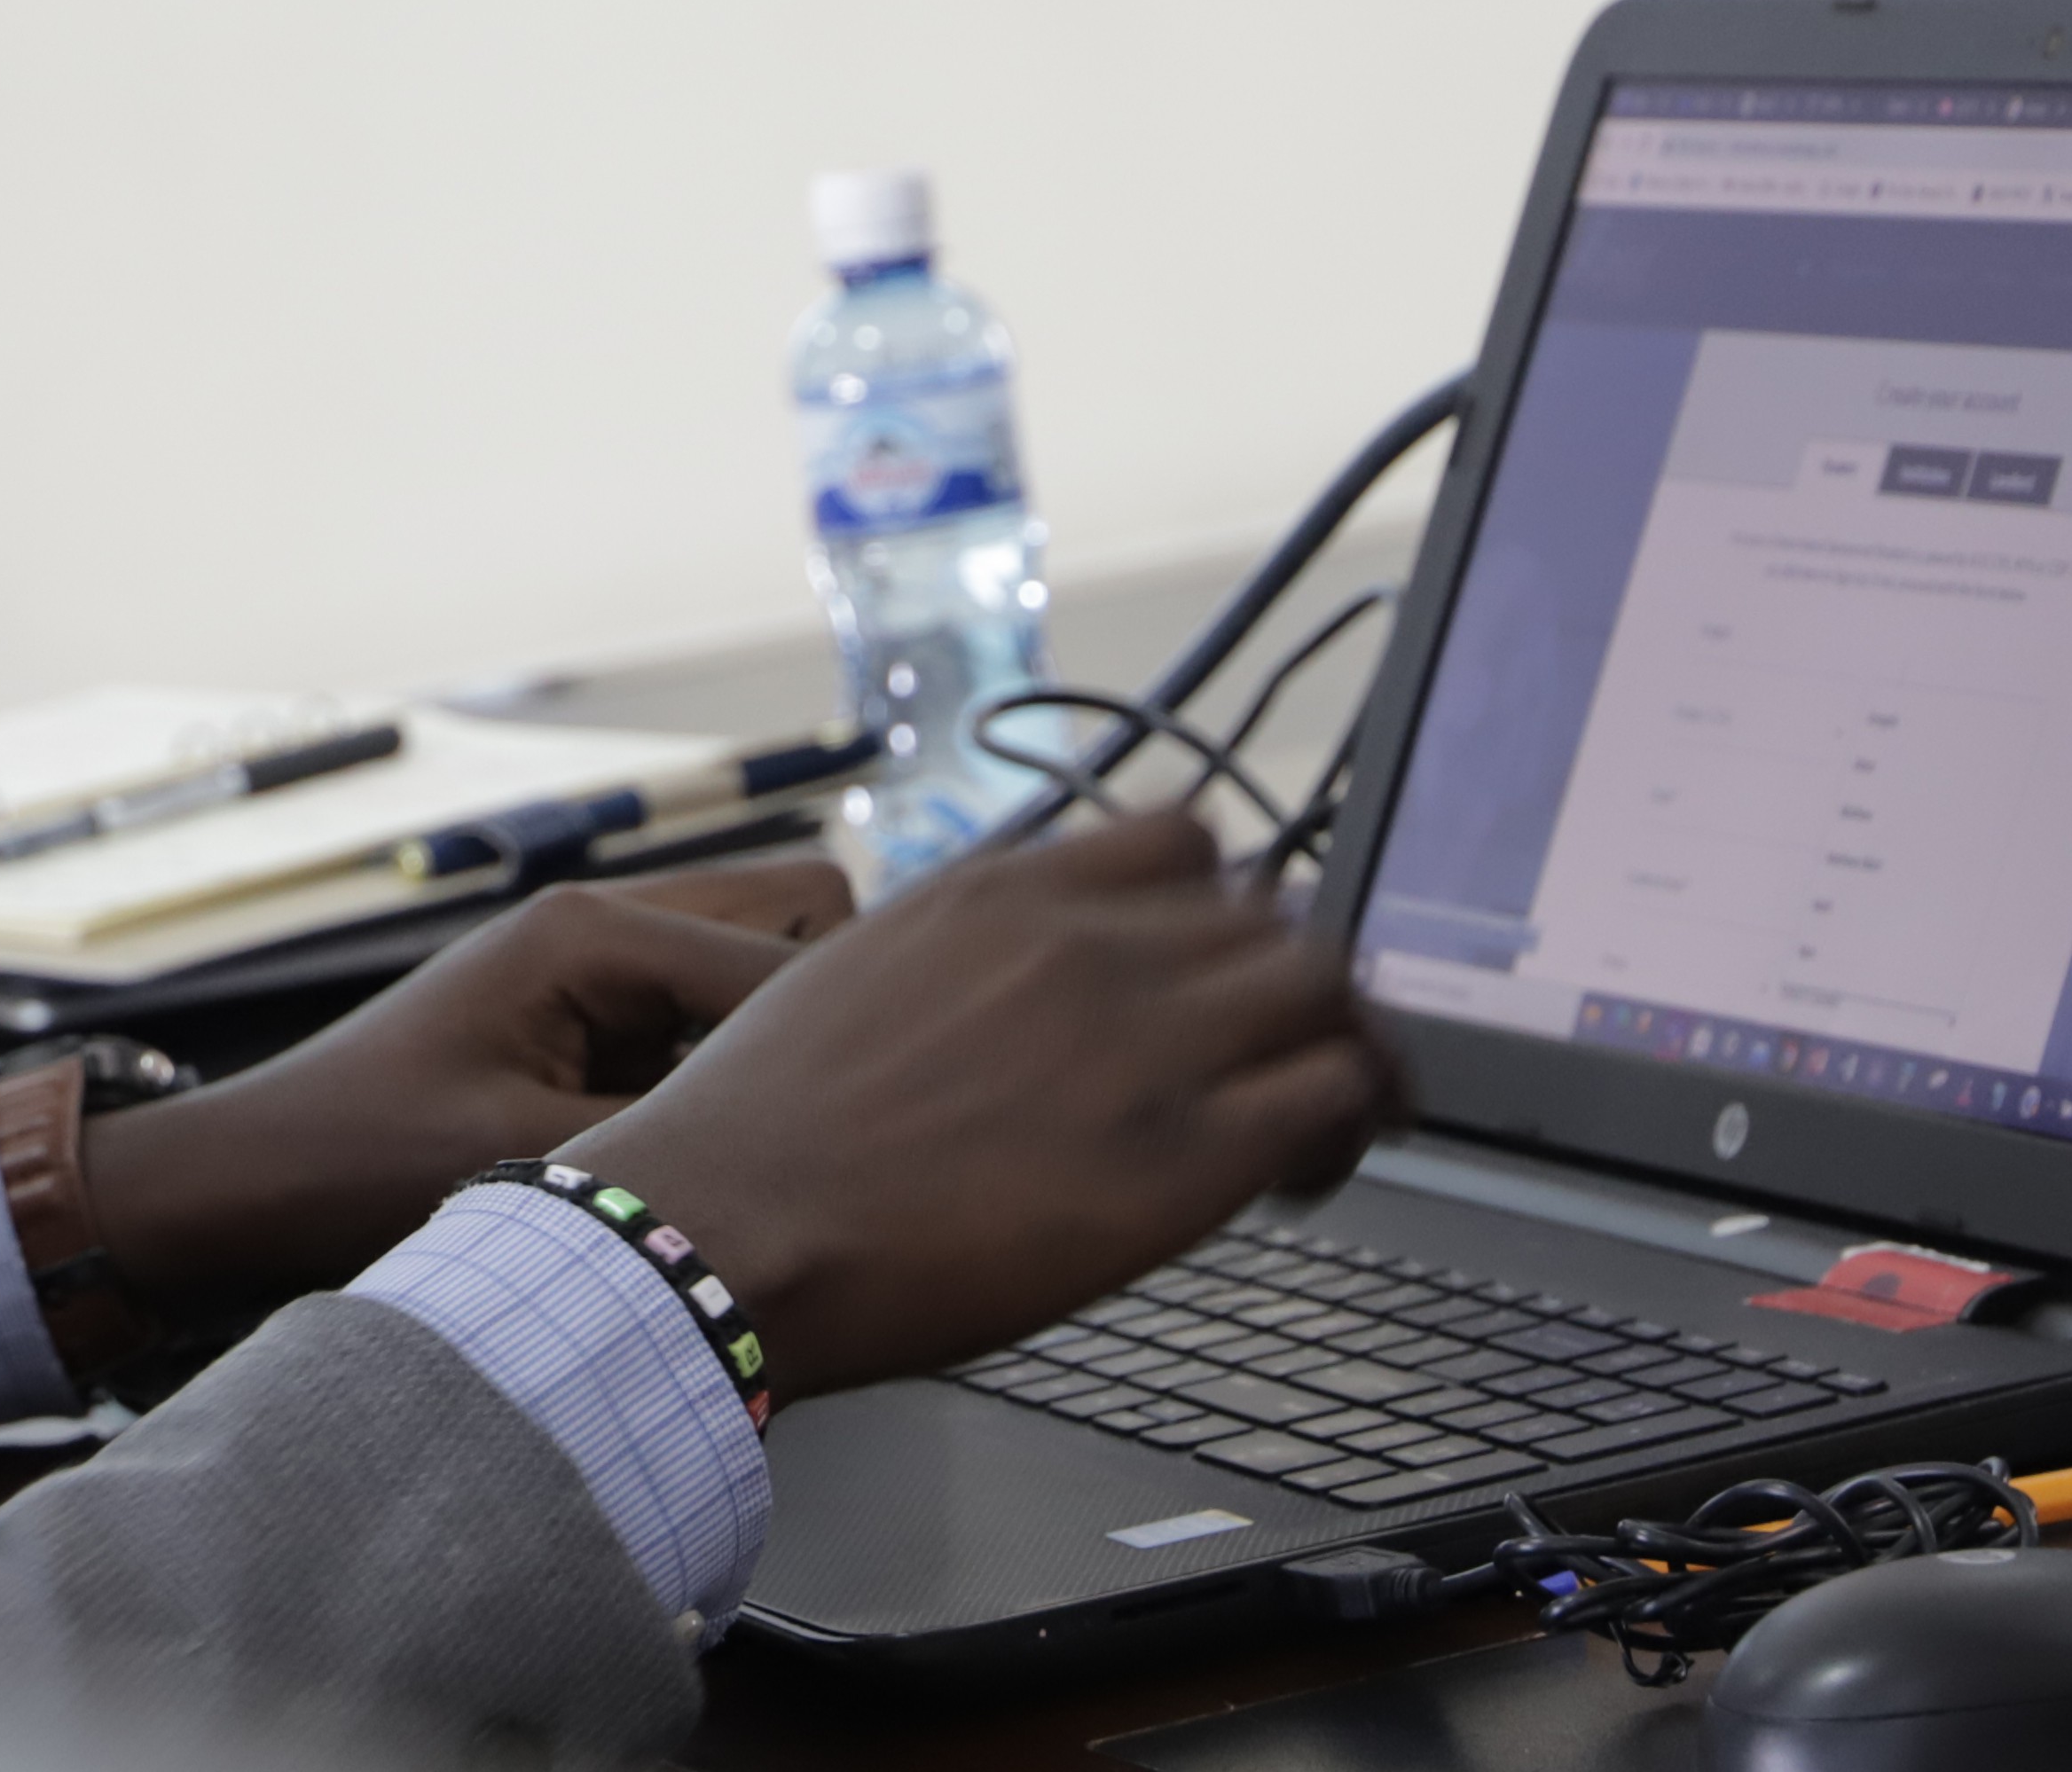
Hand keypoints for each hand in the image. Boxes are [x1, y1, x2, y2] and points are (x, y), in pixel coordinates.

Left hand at [80, 858, 850, 1303]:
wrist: (254, 1184)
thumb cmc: (359, 1165)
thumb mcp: (530, 1164)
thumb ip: (679, 1139)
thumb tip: (806, 1144)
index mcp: (592, 931)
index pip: (787, 951)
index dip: (837, 1043)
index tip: (886, 1125)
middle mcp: (605, 923)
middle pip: (800, 914)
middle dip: (822, 1011)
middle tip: (820, 1121)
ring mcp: (601, 967)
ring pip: (761, 961)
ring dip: (779, 1041)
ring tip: (773, 1145)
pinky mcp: (592, 1018)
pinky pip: (707, 1016)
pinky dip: (730, 1071)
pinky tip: (720, 1154)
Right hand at [557, 812, 1398, 1403]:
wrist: (722, 1230)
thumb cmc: (756, 1137)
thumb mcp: (850, 977)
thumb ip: (953, 964)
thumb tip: (989, 999)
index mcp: (1000, 893)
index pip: (1185, 842)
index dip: (1222, 908)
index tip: (1215, 969)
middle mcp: (1086, 946)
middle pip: (1275, 916)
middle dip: (1291, 989)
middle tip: (1279, 1061)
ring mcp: (1141, 1044)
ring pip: (1327, 988)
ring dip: (1342, 1046)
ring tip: (1322, 1120)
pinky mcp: (1180, 1158)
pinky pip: (1332, 1096)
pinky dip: (1350, 1123)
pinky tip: (1304, 1177)